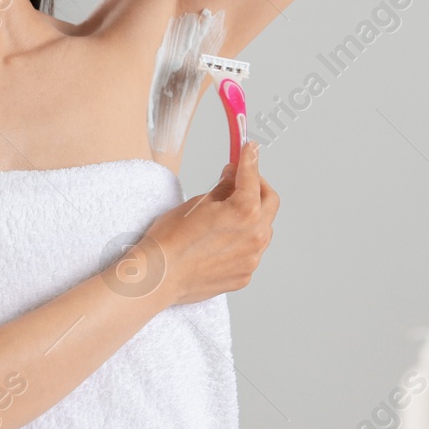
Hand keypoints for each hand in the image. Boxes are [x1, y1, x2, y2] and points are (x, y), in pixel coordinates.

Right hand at [141, 141, 277, 306]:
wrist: (157, 277)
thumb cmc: (169, 240)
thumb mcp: (196, 203)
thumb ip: (222, 189)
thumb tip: (233, 179)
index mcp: (244, 211)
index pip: (252, 177)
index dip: (249, 159)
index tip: (250, 150)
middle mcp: (255, 236)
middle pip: (270, 202)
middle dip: (258, 186)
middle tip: (241, 179)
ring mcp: (252, 258)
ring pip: (262, 229)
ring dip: (252, 216)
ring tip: (227, 213)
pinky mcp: (244, 275)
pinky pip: (251, 251)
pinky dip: (242, 240)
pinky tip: (220, 240)